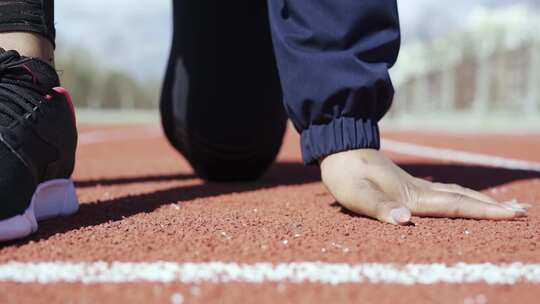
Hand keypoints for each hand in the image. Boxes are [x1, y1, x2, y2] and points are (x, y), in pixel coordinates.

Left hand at [320, 149, 528, 224]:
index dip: (482, 211)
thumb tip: (406, 221)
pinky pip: (442, 192)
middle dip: (491, 207)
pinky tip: (462, 199)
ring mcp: (413, 185)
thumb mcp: (356, 194)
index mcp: (410, 195)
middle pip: (461, 198)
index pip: (453, 205)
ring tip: (501, 207)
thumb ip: (379, 208)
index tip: (510, 215)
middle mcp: (417, 189)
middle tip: (521, 212)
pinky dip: (460, 197)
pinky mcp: (405, 184)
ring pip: (454, 193)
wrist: (339, 146)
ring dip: (479, 201)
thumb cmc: (345, 173)